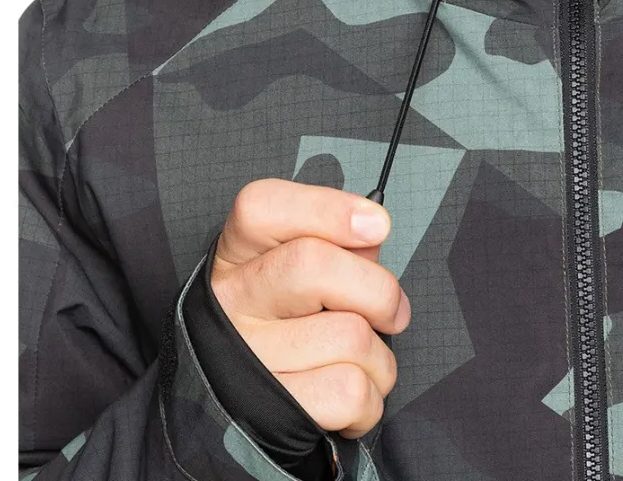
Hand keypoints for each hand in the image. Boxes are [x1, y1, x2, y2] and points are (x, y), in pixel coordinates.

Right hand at [211, 178, 410, 437]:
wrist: (243, 410)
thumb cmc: (288, 324)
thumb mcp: (297, 269)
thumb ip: (337, 244)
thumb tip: (371, 235)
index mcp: (238, 255)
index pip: (261, 208)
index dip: (327, 209)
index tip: (376, 226)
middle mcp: (230, 301)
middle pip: (312, 266)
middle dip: (377, 289)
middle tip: (392, 310)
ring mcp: (244, 358)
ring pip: (349, 336)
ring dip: (380, 355)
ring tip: (364, 360)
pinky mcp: (268, 414)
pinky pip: (350, 392)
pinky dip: (372, 397)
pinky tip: (354, 394)